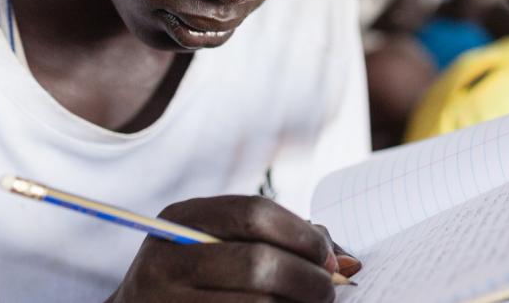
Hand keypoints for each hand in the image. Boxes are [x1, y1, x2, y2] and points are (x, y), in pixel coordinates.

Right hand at [109, 196, 359, 302]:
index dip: (301, 235)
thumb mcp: (224, 243)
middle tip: (329, 290)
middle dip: (306, 278)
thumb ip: (280, 239)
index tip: (328, 257)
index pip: (253, 214)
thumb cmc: (201, 274)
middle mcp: (165, 260)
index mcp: (182, 219)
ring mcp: (167, 302)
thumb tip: (344, 261)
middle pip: (257, 264)